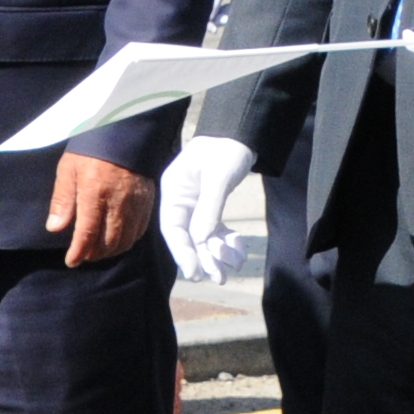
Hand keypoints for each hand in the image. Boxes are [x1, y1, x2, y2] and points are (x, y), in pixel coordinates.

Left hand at [48, 153, 152, 267]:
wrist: (124, 131)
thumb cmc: (91, 149)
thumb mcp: (68, 170)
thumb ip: (62, 200)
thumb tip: (55, 228)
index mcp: (95, 192)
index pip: (88, 233)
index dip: (79, 252)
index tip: (71, 261)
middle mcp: (119, 202)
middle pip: (109, 242)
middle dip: (94, 254)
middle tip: (83, 255)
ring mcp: (136, 203)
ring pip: (126, 240)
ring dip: (111, 251)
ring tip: (97, 250)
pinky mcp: (148, 201)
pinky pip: (139, 231)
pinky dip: (127, 241)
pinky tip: (116, 239)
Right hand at [158, 135, 254, 283]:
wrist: (241, 135)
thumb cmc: (226, 150)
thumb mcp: (219, 177)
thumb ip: (209, 208)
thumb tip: (201, 240)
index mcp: (174, 191)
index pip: (173, 228)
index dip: (182, 252)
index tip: (195, 272)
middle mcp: (182, 201)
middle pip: (189, 237)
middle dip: (205, 258)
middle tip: (219, 278)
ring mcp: (196, 206)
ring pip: (205, 238)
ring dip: (220, 253)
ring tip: (237, 264)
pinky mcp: (211, 208)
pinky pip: (217, 231)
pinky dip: (228, 242)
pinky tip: (240, 252)